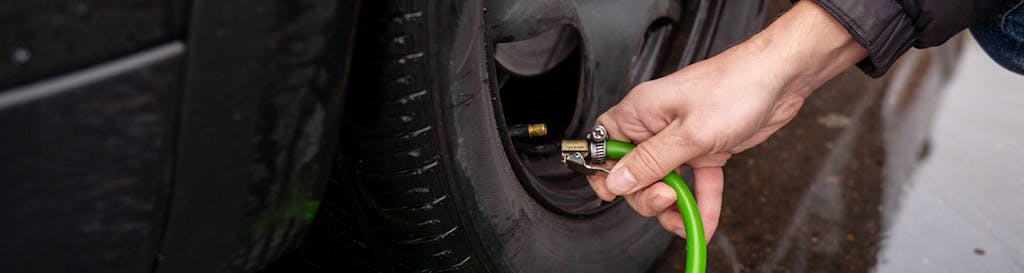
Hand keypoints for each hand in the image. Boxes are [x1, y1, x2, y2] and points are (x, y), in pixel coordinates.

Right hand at [586, 0, 866, 239]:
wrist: (781, 78)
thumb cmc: (736, 86)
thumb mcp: (690, 132)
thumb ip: (652, 161)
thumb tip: (618, 181)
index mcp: (640, 111)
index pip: (605, 146)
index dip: (606, 172)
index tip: (615, 194)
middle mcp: (656, 125)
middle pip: (636, 173)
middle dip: (649, 195)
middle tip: (668, 198)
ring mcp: (681, 138)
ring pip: (666, 182)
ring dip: (676, 206)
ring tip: (688, 220)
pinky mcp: (705, 149)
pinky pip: (696, 183)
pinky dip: (701, 203)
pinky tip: (705, 223)